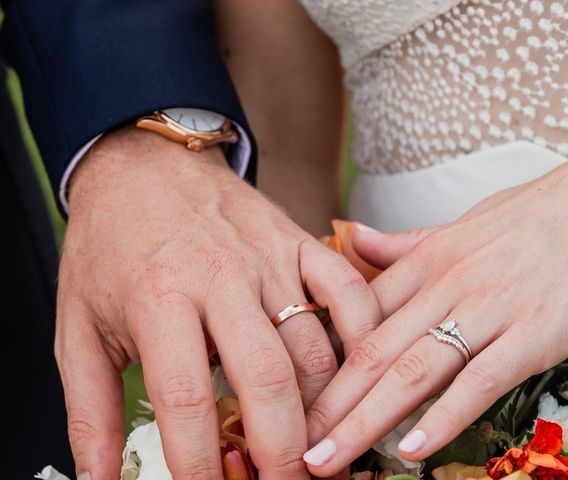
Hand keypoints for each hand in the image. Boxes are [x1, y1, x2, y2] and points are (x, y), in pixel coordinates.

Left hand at [56, 127, 380, 479]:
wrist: (144, 166)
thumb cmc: (111, 244)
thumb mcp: (79, 325)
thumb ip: (89, 407)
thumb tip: (100, 477)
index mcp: (159, 299)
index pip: (187, 399)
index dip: (201, 464)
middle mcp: (221, 278)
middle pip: (268, 380)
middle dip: (285, 454)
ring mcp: (268, 258)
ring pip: (316, 347)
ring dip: (325, 409)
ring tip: (319, 446)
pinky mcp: (298, 242)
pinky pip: (348, 292)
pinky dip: (363, 337)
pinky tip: (357, 374)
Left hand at [303, 133, 567, 475]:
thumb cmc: (532, 217)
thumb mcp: (456, 225)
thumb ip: (402, 244)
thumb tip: (354, 238)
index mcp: (423, 262)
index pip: (358, 318)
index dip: (325, 362)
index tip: (300, 395)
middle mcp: (444, 288)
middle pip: (373, 353)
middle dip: (331, 405)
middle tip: (299, 444)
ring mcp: (486, 311)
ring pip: (413, 372)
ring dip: (366, 421)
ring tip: (330, 459)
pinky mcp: (531, 335)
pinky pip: (478, 381)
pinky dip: (443, 417)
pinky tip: (413, 449)